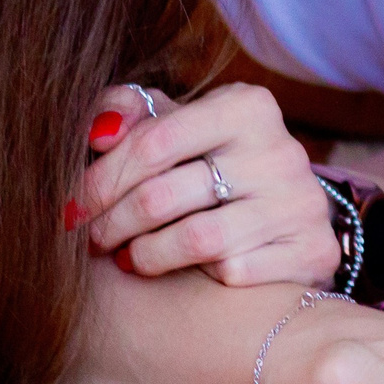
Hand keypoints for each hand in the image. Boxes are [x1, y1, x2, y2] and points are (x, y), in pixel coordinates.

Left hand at [76, 82, 340, 288]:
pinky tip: (187, 272)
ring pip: (196, 240)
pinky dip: (200, 276)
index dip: (100, 179)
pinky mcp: (311, 250)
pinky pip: (234, 272)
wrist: (292, 210)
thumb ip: (133, 115)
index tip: (72, 206)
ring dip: (146, 255)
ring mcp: (300, 203)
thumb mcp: (182, 126)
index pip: (153, 142)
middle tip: (91, 239)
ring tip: (130, 257)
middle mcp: (280, 151)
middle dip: (111, 224)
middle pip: (164, 196)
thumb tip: (98, 131)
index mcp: (247, 107)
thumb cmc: (218, 162)